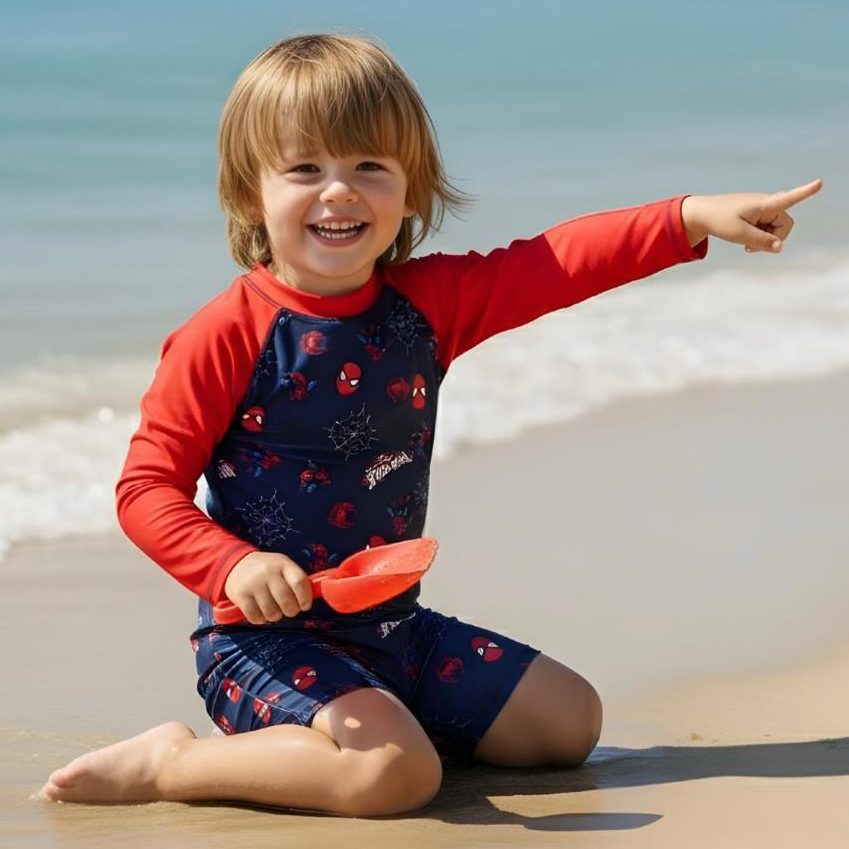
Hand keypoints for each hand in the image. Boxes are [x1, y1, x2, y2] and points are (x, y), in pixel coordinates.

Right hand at [224, 551, 312, 624]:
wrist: (237, 564)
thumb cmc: (267, 569)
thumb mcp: (283, 566)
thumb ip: (296, 581)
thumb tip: (308, 601)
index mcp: (283, 564)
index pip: (299, 581)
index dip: (305, 597)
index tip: (305, 605)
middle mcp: (268, 572)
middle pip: (286, 601)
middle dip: (291, 611)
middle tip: (290, 610)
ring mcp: (253, 584)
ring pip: (272, 613)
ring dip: (276, 616)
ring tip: (274, 610)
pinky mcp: (241, 595)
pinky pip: (256, 617)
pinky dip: (261, 620)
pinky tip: (262, 613)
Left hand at [681, 179, 822, 253]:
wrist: (702, 214)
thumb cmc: (719, 221)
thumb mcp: (739, 234)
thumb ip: (761, 242)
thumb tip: (780, 248)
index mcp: (763, 204)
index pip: (788, 198)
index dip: (805, 192)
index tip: (819, 183)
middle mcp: (767, 203)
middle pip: (785, 225)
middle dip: (774, 239)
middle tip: (751, 248)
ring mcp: (763, 209)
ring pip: (776, 229)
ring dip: (765, 240)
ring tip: (746, 244)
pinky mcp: (758, 214)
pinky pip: (768, 229)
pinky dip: (760, 237)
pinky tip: (746, 242)